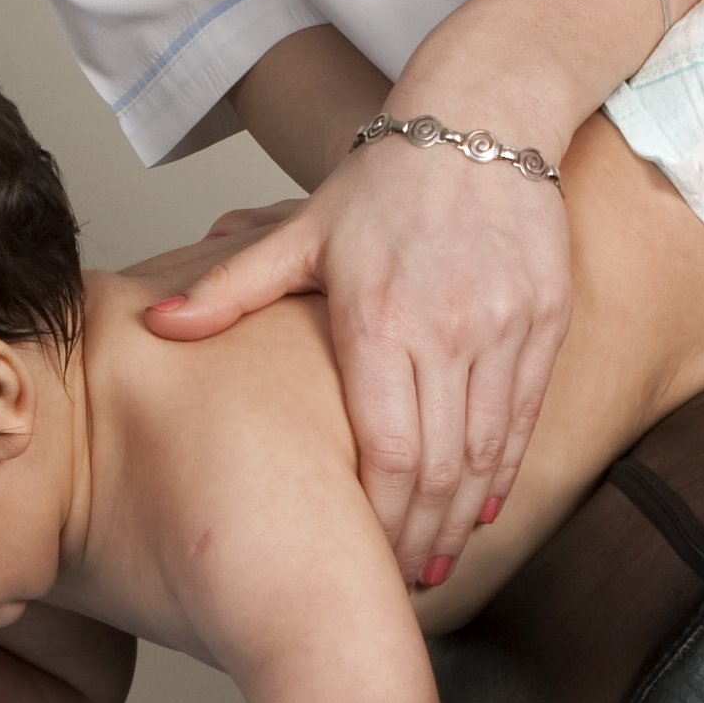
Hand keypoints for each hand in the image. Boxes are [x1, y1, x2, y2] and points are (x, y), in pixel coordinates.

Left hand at [145, 132, 569, 581]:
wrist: (483, 117)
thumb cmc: (385, 179)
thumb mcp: (301, 232)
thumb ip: (231, 288)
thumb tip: (158, 327)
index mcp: (378, 318)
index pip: (385, 450)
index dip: (377, 521)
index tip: (362, 561)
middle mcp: (448, 329)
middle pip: (438, 467)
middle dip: (418, 538)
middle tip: (397, 584)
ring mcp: (504, 328)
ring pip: (487, 452)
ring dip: (462, 519)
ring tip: (436, 564)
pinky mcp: (545, 320)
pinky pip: (525, 417)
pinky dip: (502, 472)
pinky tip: (481, 508)